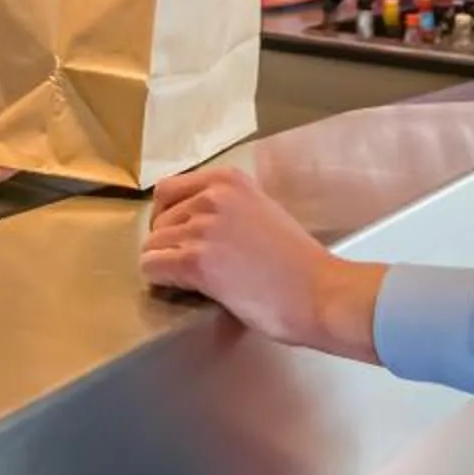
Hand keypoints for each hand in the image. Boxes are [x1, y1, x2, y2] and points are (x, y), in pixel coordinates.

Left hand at [141, 167, 385, 360]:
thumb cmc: (300, 264)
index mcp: (228, 181)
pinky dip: (160, 280)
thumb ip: (228, 209)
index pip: (168, 189)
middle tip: (188, 265)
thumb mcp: (263, 213)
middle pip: (158, 219)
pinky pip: (152, 267)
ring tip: (191, 281)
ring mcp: (203, 228)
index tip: (180, 236)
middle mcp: (212, 197)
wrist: (321, 293)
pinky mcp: (196, 262)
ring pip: (152, 245)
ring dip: (165, 264)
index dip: (169, 217)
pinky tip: (182, 288)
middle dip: (168, 243)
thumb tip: (197, 222)